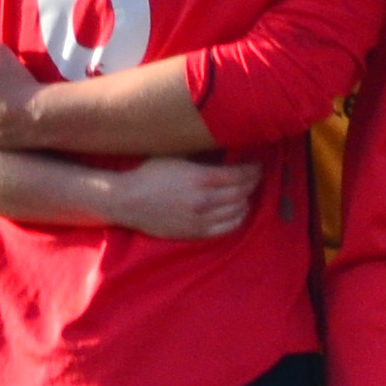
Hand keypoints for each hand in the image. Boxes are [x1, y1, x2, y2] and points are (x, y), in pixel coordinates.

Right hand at [99, 156, 260, 242]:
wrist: (127, 201)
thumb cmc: (150, 174)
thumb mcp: (176, 158)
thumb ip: (203, 158)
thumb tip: (228, 152)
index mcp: (200, 178)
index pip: (239, 175)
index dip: (253, 170)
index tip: (257, 165)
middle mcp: (204, 200)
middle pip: (242, 192)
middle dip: (253, 183)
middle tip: (255, 176)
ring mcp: (201, 219)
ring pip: (238, 210)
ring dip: (247, 200)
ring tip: (247, 192)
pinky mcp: (195, 232)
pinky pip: (227, 228)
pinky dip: (238, 218)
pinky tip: (238, 210)